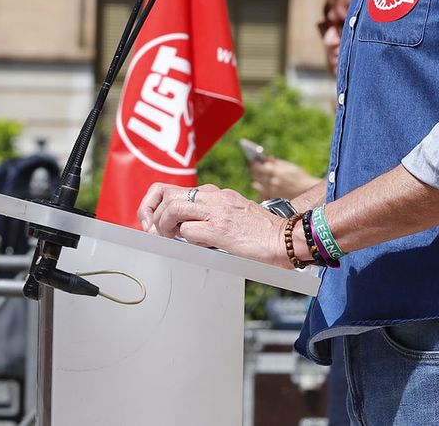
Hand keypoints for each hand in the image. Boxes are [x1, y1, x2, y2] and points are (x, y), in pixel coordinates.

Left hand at [137, 182, 288, 267]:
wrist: (287, 237)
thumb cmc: (263, 232)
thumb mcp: (234, 214)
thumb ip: (211, 216)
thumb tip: (184, 230)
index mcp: (217, 193)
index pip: (174, 190)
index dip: (156, 204)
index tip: (153, 220)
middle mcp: (215, 197)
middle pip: (167, 195)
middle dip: (151, 214)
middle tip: (153, 232)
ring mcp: (217, 211)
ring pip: (172, 209)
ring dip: (162, 227)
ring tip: (167, 240)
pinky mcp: (220, 230)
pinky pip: (187, 231)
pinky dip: (182, 241)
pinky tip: (191, 248)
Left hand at [250, 156, 321, 199]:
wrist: (307, 190)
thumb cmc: (299, 176)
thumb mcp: (290, 166)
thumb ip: (277, 162)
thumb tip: (267, 158)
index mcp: (276, 172)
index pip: (258, 166)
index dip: (254, 163)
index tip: (253, 160)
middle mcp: (272, 182)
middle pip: (255, 175)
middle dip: (254, 170)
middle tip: (253, 167)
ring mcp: (271, 191)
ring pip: (257, 183)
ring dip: (256, 178)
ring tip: (257, 175)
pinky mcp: (272, 197)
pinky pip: (261, 192)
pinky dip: (259, 188)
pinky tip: (260, 185)